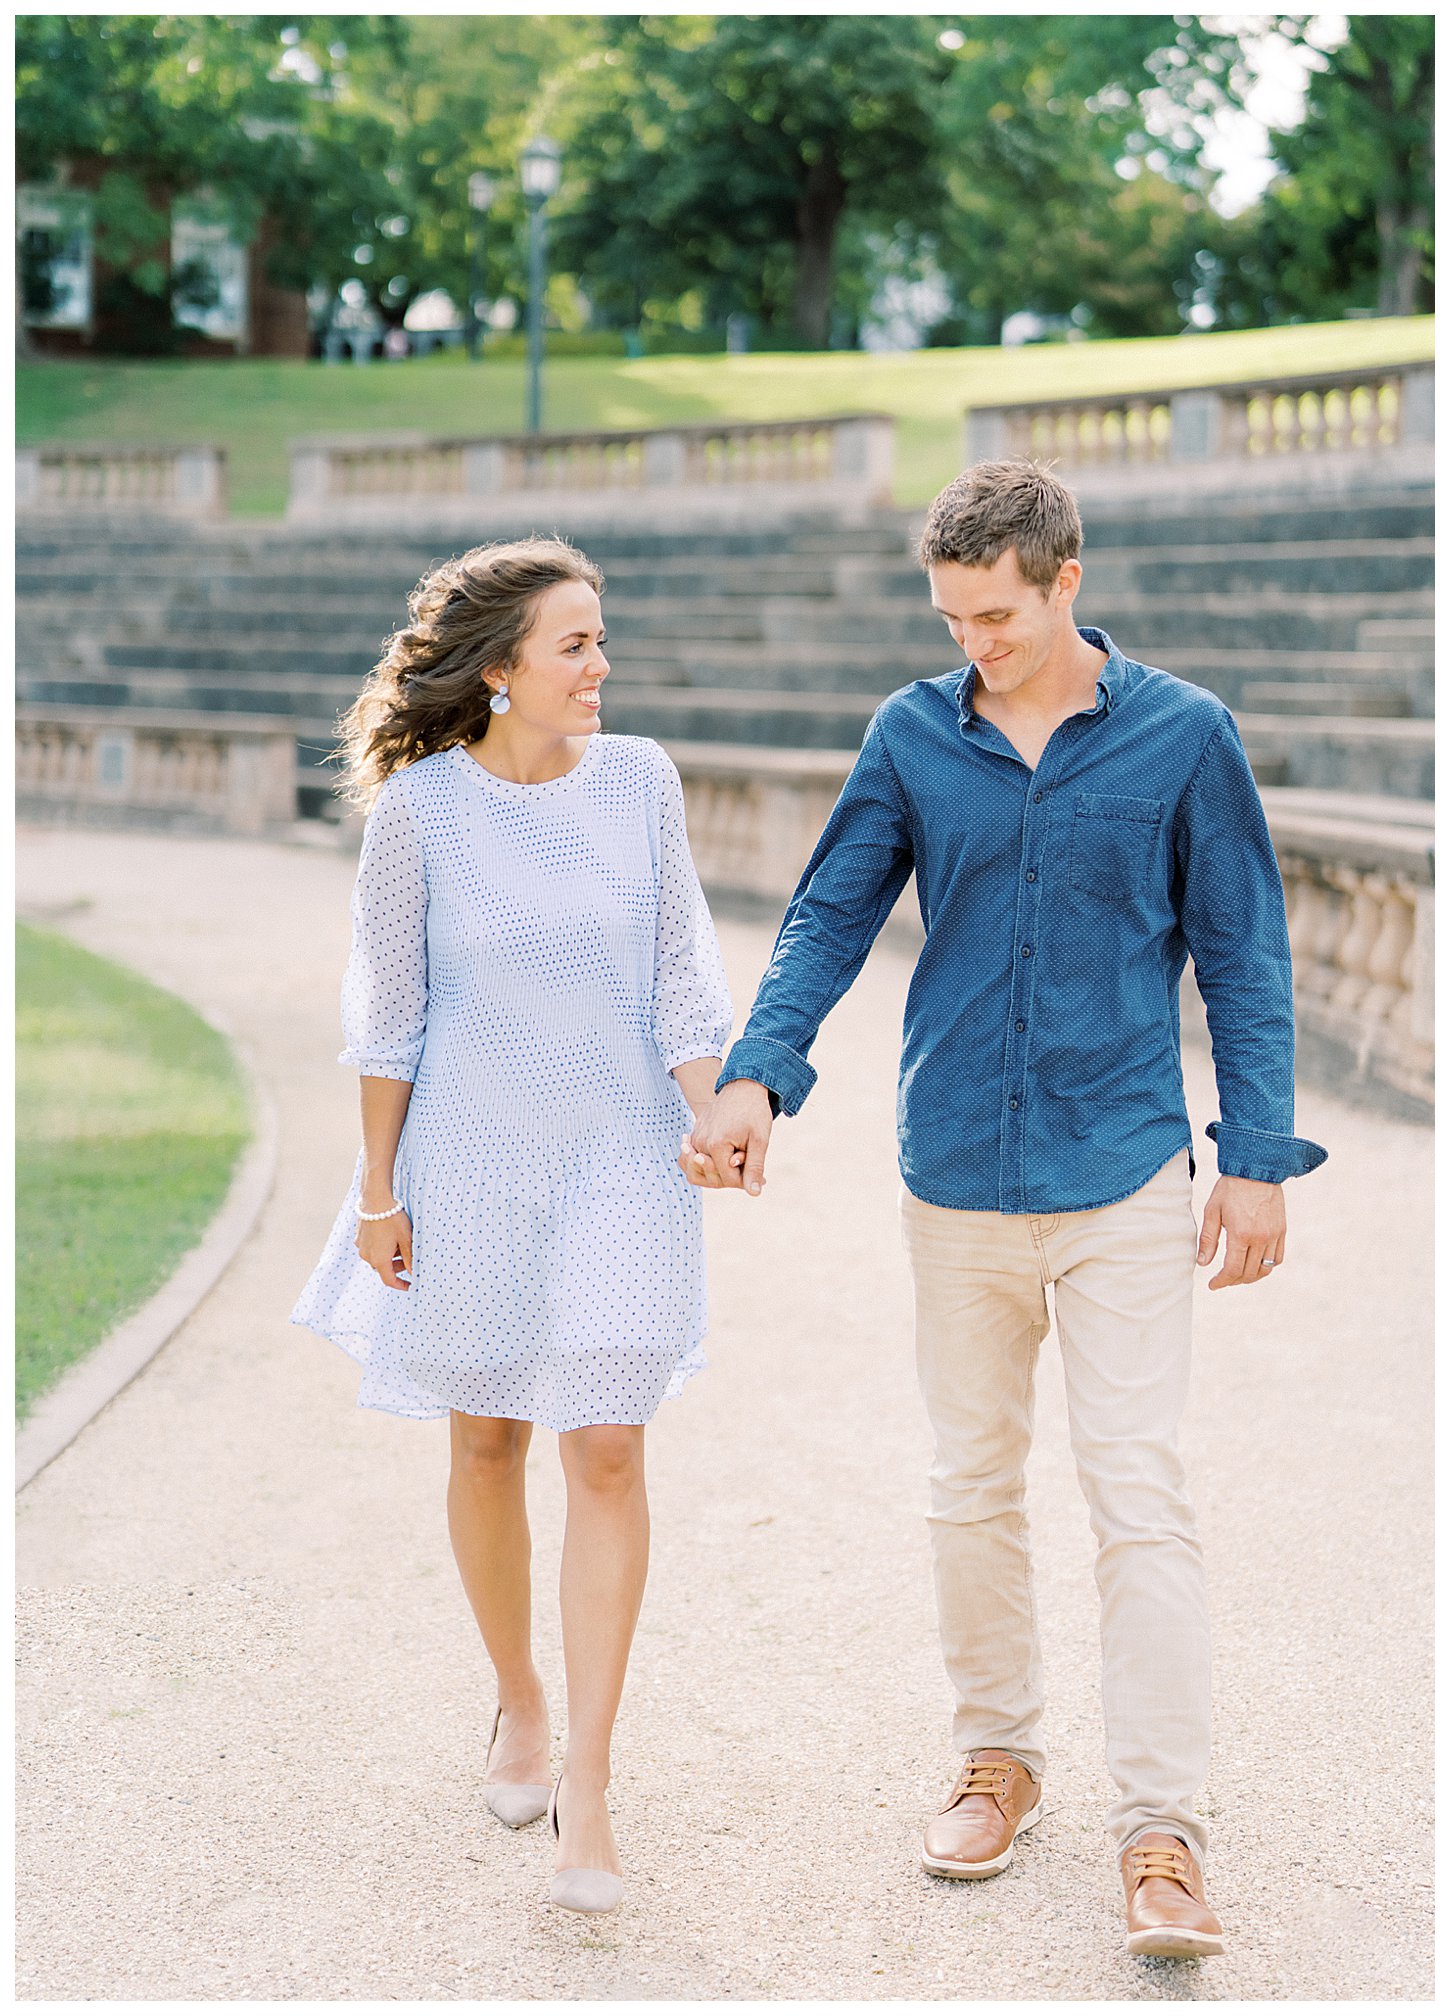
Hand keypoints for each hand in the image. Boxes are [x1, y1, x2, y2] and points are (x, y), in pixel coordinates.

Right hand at [356, 1205, 412, 1289]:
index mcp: (379, 1260)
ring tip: (399, 1243)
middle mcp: (367, 1256)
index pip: (389, 1280)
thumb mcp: (406, 1239)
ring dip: (388, 1256)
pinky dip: (380, 1247)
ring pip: (377, 1258)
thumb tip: (413, 1272)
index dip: (400, 1285)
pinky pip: (371, 1248)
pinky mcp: (359, 1238)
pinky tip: (389, 1236)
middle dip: (396, 1266)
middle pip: (383, 1268)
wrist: (375, 1200)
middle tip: (408, 1258)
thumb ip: (410, 1258)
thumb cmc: (393, 1219)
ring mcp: (361, 1247)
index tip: (409, 1285)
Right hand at [679, 1080, 772, 1195]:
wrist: (742, 1087)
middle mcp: (700, 1143)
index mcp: (716, 1145)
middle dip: (731, 1176)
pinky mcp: (693, 1135)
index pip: (727, 1179)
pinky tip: (715, 1160)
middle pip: (711, 1178)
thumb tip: (754, 1192)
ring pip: (697, 1171)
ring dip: (715, 1172)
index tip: (756, 1170)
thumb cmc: (754, 1112)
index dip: (744, 1180)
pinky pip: (690, 1159)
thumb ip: (754, 1167)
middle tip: (747, 1162)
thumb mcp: (760, 1140)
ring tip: (733, 1163)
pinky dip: (703, 1164)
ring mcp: (694, 1139)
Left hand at [1196, 1175, 1284, 1289]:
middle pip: (1248, 1273)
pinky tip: (1255, 1264)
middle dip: (1233, 1281)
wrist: (1256, 1169)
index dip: (1221, 1281)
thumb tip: (1203, 1263)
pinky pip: (1277, 1258)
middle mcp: (1261, 1238)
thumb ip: (1208, 1239)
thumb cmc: (1230, 1188)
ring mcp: (1274, 1235)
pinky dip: (1267, 1266)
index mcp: (1241, 1234)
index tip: (1212, 1285)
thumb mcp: (1212, 1211)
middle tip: (1222, 1280)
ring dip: (1250, 1277)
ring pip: (1265, 1269)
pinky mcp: (1282, 1231)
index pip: (1232, 1270)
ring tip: (1237, 1275)